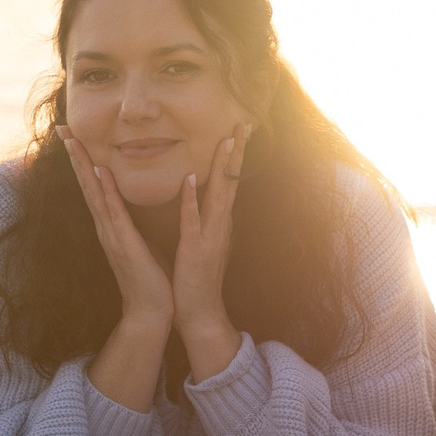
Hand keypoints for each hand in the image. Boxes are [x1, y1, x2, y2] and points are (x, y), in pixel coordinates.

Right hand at [57, 126, 176, 331]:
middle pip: (86, 183)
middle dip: (75, 155)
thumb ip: (133, 220)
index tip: (74, 134)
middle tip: (62, 127)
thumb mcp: (141, 240)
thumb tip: (134, 201)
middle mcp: (106, 226)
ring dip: (83, 166)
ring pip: (94, 193)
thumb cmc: (150, 277)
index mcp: (111, 224)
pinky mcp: (124, 244)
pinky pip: (114, 212)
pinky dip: (106, 192)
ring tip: (73, 141)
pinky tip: (100, 173)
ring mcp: (112, 234)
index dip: (83, 159)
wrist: (151, 312)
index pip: (94, 185)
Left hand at [166, 126, 248, 381]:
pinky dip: (193, 198)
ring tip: (226, 140)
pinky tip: (191, 178)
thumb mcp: (204, 239)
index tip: (238, 126)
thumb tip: (206, 196)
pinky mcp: (195, 248)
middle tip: (244, 122)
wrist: (199, 312)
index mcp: (219, 220)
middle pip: (231, 179)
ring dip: (222, 166)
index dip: (234, 153)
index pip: (229, 179)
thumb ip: (207, 217)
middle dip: (237, 150)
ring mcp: (210, 235)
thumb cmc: (198, 276)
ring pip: (219, 194)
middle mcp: (221, 223)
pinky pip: (194, 219)